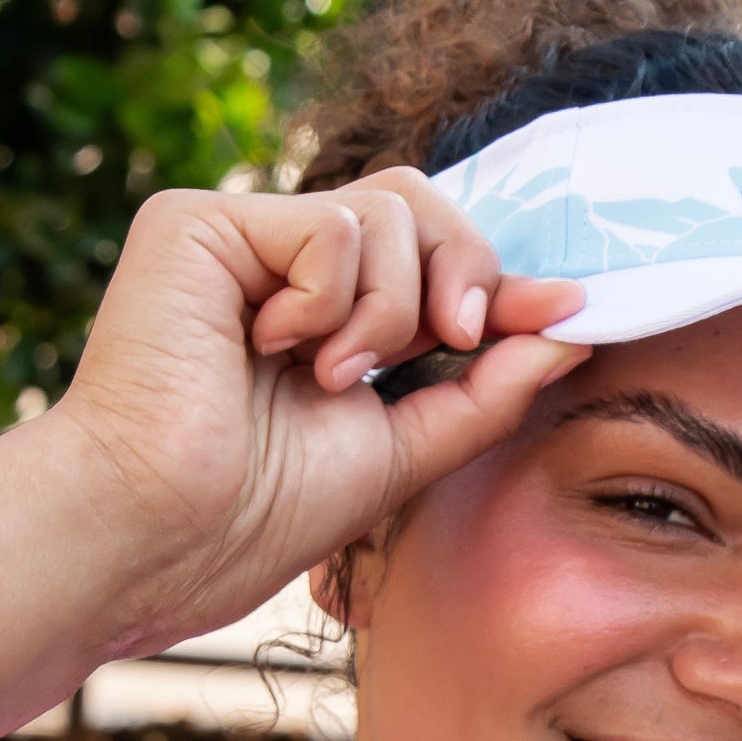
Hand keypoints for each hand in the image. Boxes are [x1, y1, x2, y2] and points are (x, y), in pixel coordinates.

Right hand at [44, 170, 588, 653]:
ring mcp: (241, 241)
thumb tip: (571, 327)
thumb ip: (486, 388)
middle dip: (465, 275)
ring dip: (388, 311)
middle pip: (422, 206)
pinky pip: (330, 223)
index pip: (434, 262)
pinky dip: (331, 299)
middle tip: (451, 342)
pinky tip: (274, 349)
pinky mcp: (198, 224)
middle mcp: (284, 269)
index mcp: (328, 319)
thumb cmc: (263, 512)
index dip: (502, 284)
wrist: (169, 534)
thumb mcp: (408, 448)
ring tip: (328, 377)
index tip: (569, 311)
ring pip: (388, 210)